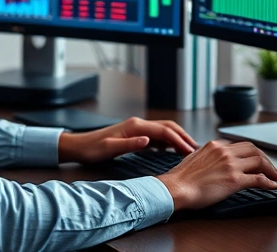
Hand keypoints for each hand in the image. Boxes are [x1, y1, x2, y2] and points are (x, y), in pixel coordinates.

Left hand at [57, 117, 198, 164]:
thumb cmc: (92, 149)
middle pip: (168, 127)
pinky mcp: (135, 135)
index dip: (179, 141)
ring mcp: (137, 129)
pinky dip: (168, 142)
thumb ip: (130, 144)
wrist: (79, 146)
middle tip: (196, 149)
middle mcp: (138, 124)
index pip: (164, 131)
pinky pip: (157, 136)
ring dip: (177, 138)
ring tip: (189, 150)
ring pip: (163, 130)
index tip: (191, 152)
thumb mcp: (109, 149)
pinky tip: (172, 150)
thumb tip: (148, 140)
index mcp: (135, 126)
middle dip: (183, 136)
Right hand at [156, 141, 276, 210]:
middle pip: (253, 150)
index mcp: (215, 145)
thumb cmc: (181, 178)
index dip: (251, 153)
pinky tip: (272, 186)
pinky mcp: (235, 180)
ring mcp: (231, 165)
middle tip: (270, 168)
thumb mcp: (194, 158)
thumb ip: (207, 156)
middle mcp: (224, 152)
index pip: (240, 145)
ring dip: (270, 169)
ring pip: (259, 161)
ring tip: (275, 176)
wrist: (176, 187)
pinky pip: (258, 179)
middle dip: (265, 158)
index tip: (256, 160)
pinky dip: (269, 182)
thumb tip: (213, 163)